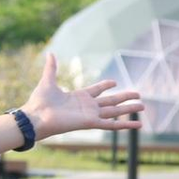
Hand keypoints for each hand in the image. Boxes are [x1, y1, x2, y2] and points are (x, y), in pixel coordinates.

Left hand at [21, 52, 143, 139]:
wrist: (35, 117)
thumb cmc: (39, 102)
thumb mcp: (47, 81)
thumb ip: (51, 68)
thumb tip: (50, 53)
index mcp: (78, 97)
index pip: (96, 91)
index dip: (105, 86)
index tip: (114, 82)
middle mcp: (86, 107)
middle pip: (110, 101)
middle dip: (124, 97)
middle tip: (138, 94)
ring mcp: (90, 115)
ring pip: (115, 112)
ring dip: (129, 109)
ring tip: (143, 106)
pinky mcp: (91, 123)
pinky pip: (112, 125)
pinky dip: (126, 124)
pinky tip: (139, 124)